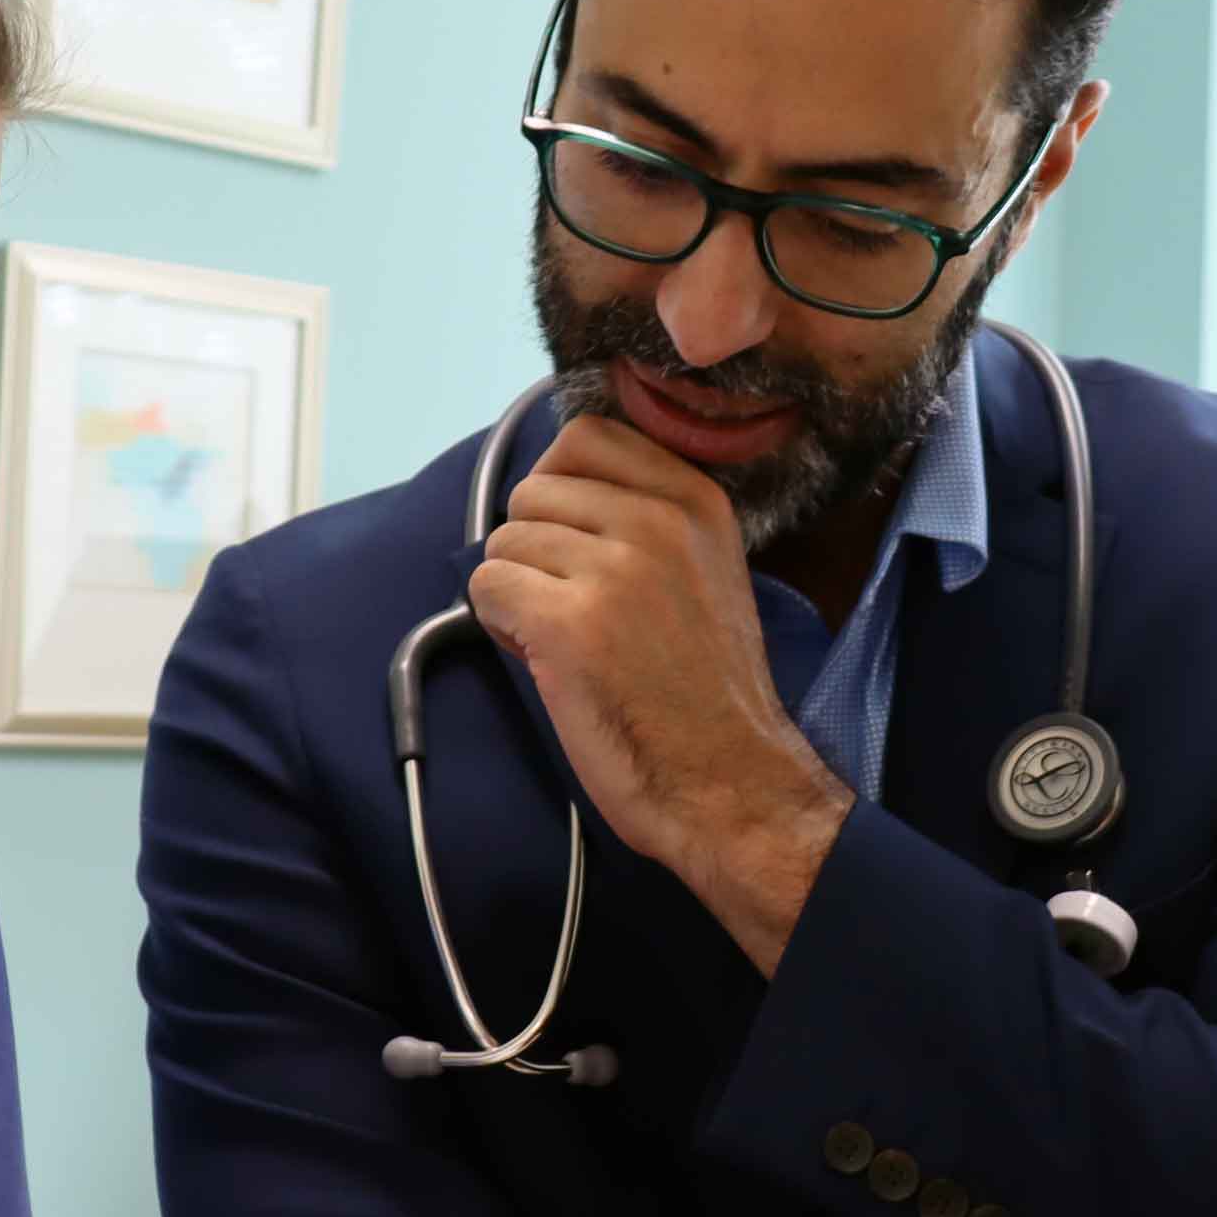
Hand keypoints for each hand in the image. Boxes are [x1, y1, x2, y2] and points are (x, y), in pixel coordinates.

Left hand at [466, 413, 851, 970]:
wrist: (729, 780)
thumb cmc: (705, 690)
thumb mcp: (705, 570)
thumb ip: (647, 519)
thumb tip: (556, 487)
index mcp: (695, 499)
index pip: (584, 436)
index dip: (557, 488)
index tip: (574, 541)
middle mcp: (657, 520)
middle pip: (533, 490)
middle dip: (534, 548)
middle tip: (568, 604)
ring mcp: (614, 568)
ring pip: (503, 540)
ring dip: (517, 591)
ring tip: (563, 638)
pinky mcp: (569, 622)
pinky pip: (486, 587)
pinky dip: (501, 625)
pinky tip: (545, 658)